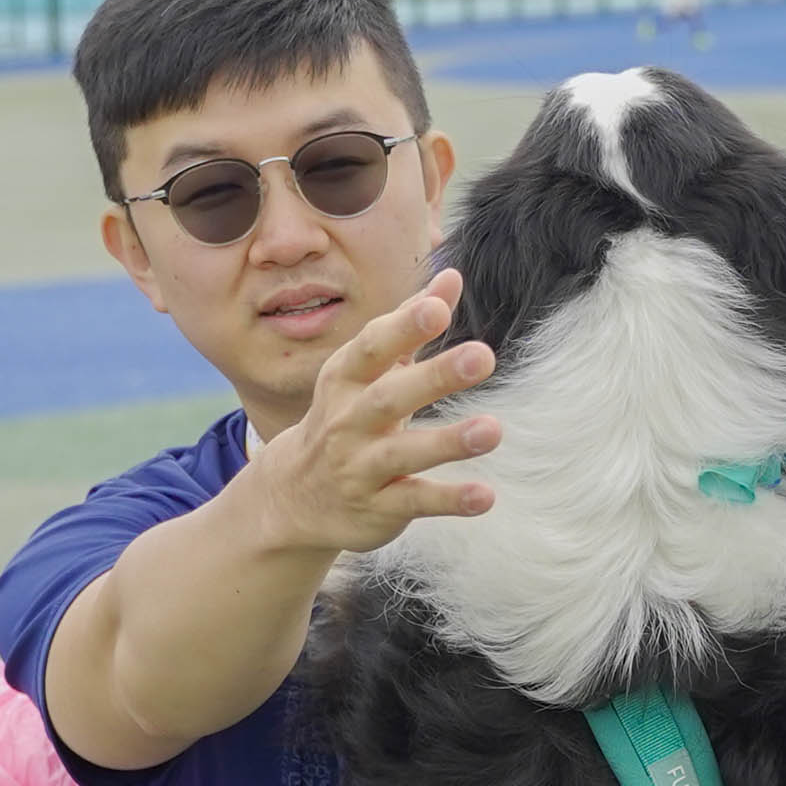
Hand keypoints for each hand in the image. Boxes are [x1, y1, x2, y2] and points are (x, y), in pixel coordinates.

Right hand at [248, 268, 501, 554]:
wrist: (293, 497)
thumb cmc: (346, 417)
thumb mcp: (368, 370)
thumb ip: (410, 324)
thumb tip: (451, 276)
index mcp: (346, 380)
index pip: (372, 348)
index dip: (403, 327)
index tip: (438, 308)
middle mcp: (349, 422)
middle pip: (390, 396)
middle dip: (435, 376)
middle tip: (483, 355)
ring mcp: (361, 468)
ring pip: (404, 454)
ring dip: (448, 442)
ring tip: (492, 429)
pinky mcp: (379, 508)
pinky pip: (415, 503)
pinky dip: (450, 500)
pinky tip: (486, 496)